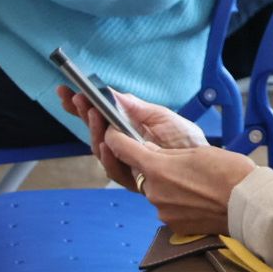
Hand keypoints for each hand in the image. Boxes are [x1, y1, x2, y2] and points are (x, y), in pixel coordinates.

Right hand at [58, 85, 208, 186]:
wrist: (205, 163)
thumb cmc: (185, 140)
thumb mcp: (160, 116)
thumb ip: (135, 107)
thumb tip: (112, 94)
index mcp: (127, 129)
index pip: (98, 117)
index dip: (81, 106)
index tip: (67, 92)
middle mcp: (122, 146)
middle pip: (94, 131)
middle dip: (83, 114)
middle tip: (78, 99)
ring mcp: (126, 163)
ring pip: (100, 149)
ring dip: (94, 130)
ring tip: (93, 113)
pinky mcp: (134, 179)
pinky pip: (114, 169)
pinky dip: (108, 155)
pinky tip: (106, 141)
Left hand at [107, 132, 255, 234]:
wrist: (247, 204)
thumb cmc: (228, 172)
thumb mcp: (195, 151)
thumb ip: (165, 153)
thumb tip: (147, 151)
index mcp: (157, 168)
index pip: (122, 149)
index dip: (115, 138)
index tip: (114, 133)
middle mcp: (154, 192)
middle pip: (140, 173)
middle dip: (150, 166)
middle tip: (173, 161)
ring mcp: (162, 211)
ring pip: (154, 192)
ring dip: (165, 184)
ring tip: (191, 181)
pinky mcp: (173, 225)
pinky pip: (166, 208)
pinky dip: (176, 201)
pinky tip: (195, 196)